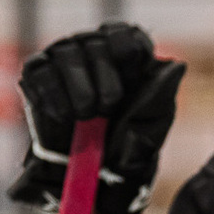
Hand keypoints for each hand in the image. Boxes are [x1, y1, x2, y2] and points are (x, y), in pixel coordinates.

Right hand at [7, 22, 187, 213]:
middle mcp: (95, 47)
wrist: (88, 178)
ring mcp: (63, 56)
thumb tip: (177, 65)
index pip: (126, 35)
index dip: (127, 58)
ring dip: (80, 92)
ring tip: (85, 117)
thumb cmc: (126, 149)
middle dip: (105, 84)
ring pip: (66, 53)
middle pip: (97, 43)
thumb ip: (161, 96)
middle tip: (106, 111)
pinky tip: (64, 117)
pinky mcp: (36, 71)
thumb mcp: (150, 128)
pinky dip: (53, 97)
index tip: (127, 88)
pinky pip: (40, 70)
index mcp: (129, 55)